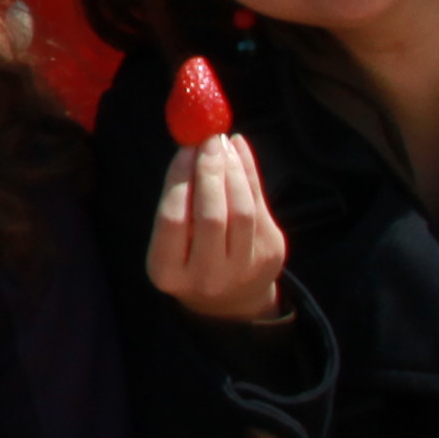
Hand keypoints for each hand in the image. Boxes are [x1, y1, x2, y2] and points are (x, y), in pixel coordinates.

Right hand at [147, 129, 291, 326]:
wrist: (230, 299)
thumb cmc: (190, 256)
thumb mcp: (171, 240)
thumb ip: (179, 200)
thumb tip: (192, 145)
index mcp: (168, 273)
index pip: (172, 220)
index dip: (180, 180)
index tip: (184, 149)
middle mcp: (206, 277)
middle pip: (211, 217)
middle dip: (211, 172)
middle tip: (209, 138)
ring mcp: (243, 269)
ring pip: (241, 211)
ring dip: (234, 170)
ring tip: (224, 142)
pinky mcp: (270, 255)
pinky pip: (260, 207)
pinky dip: (250, 174)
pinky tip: (240, 152)